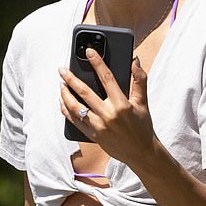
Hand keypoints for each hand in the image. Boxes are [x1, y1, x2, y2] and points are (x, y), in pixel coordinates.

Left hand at [58, 48, 154, 167]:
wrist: (141, 153)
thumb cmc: (143, 127)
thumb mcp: (143, 103)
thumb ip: (140, 80)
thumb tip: (134, 61)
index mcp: (122, 105)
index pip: (107, 78)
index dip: (97, 63)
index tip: (89, 52)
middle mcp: (108, 115)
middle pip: (84, 92)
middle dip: (71, 79)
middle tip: (62, 70)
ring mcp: (98, 126)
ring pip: (75, 107)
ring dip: (65, 94)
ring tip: (61, 85)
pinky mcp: (92, 135)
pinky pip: (74, 121)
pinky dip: (66, 110)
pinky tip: (62, 102)